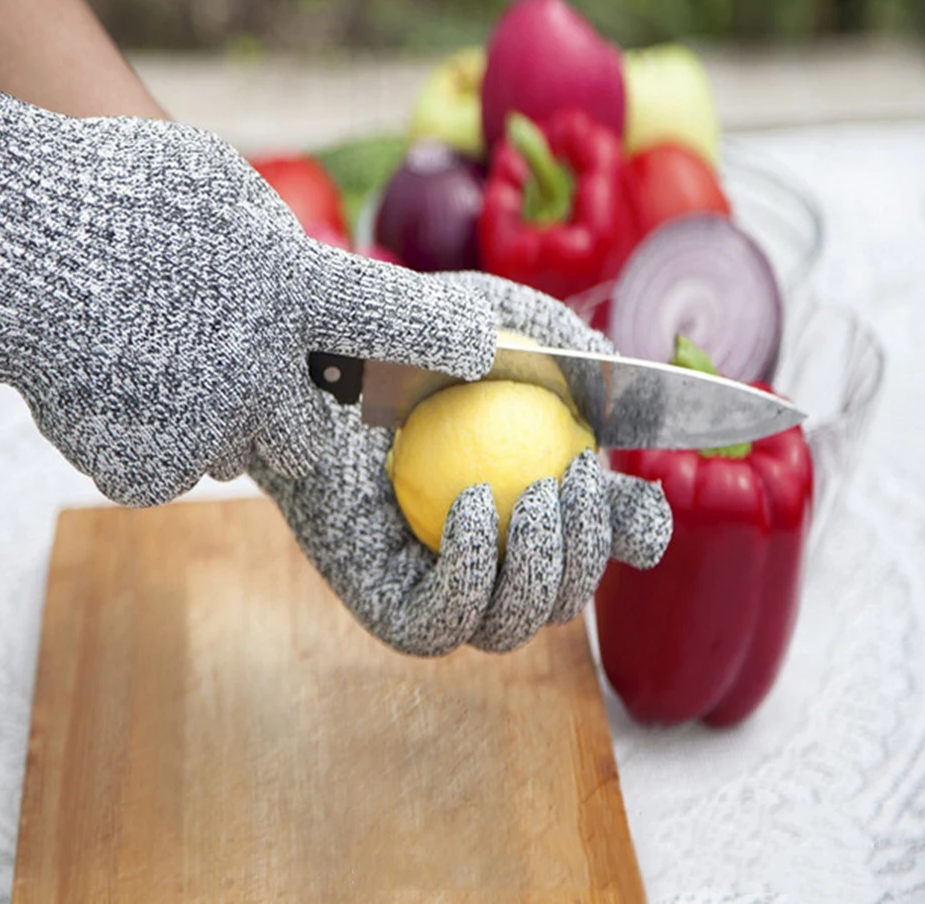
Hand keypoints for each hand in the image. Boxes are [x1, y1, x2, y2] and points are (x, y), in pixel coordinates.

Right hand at [0, 79, 496, 505]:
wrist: (4, 243)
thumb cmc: (117, 194)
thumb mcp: (220, 191)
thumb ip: (277, 253)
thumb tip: (307, 285)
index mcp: (291, 290)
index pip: (398, 325)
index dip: (445, 344)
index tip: (477, 353)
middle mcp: (263, 368)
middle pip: (313, 431)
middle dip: (292, 414)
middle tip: (244, 372)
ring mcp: (205, 423)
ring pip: (236, 450)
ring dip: (216, 420)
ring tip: (158, 357)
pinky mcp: (145, 463)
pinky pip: (172, 468)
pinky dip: (153, 439)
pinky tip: (117, 386)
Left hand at [250, 272, 671, 656]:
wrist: (301, 360)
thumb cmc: (393, 335)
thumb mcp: (489, 319)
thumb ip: (559, 347)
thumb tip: (616, 390)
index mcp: (517, 501)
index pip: (594, 540)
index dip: (633, 533)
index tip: (643, 501)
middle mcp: (482, 554)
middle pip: (562, 597)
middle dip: (589, 551)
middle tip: (577, 479)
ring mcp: (435, 587)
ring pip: (514, 624)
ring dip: (544, 568)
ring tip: (534, 493)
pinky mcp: (385, 606)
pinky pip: (444, 624)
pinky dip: (472, 576)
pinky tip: (469, 505)